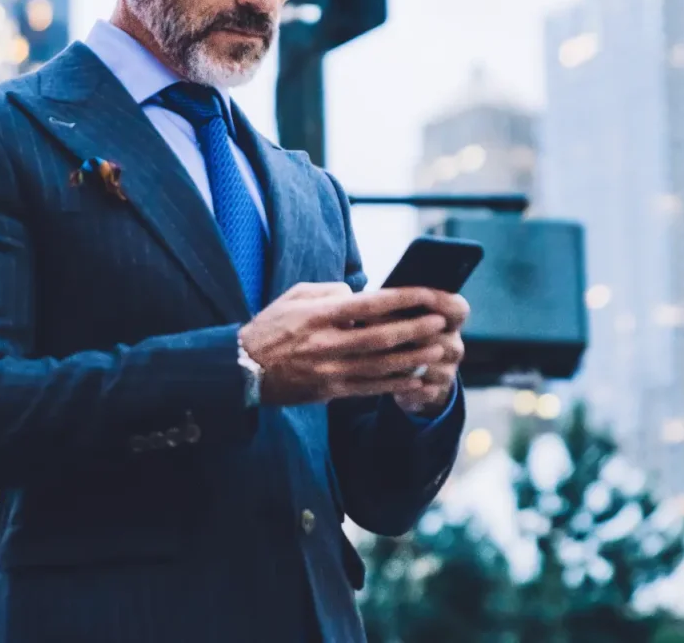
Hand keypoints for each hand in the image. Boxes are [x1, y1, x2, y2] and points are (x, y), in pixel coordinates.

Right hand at [238, 283, 465, 406]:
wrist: (242, 369)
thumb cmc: (271, 327)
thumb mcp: (295, 296)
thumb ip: (330, 291)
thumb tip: (362, 294)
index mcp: (320, 315)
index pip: (370, 304)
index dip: (403, 299)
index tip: (428, 293)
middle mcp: (327, 344)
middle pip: (381, 337)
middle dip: (415, 329)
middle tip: (441, 322)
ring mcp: (329, 371)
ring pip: (381, 366)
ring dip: (413, 359)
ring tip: (438, 350)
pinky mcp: (330, 392)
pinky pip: (370, 389)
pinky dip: (396, 384)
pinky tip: (417, 378)